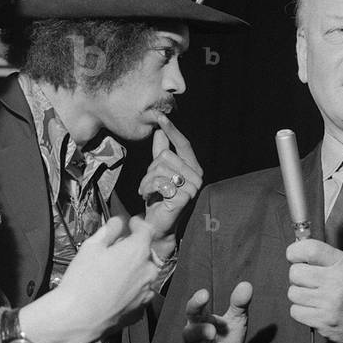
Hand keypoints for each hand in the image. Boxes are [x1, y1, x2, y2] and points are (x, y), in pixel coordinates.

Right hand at [20, 216, 158, 342]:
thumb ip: (109, 230)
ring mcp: (147, 293)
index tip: (131, 224)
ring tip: (113, 275)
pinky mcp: (141, 310)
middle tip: (115, 253)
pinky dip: (131, 290)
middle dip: (133, 251)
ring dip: (134, 271)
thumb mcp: (91, 247)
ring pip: (144, 275)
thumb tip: (118, 222)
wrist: (78, 317)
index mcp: (138, 251)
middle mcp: (148, 271)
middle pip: (145, 254)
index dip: (138, 224)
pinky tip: (114, 292)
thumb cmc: (82, 279)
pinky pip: (139, 295)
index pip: (147, 230)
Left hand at [140, 114, 202, 240]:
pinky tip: (147, 196)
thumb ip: (161, 152)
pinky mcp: (183, 197)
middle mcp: (197, 176)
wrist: (157, 225)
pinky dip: (147, 188)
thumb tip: (159, 131)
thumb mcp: (158, 172)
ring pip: (160, 168)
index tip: (160, 117)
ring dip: (146, 180)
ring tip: (146, 190)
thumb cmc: (159, 199)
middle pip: (166, 156)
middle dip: (150, 169)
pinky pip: (159, 182)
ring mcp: (192, 188)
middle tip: (148, 183)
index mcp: (194, 168)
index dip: (172, 130)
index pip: (183, 144)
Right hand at [184, 282, 252, 342]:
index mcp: (199, 323)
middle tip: (212, 331)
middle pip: (189, 334)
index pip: (193, 312)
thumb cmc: (224, 339)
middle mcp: (193, 341)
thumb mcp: (233, 321)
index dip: (196, 303)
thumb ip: (239, 305)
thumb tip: (246, 285)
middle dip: (199, 332)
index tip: (204, 293)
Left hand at [286, 239, 342, 342]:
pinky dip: (300, 311)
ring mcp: (330, 302)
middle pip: (296, 273)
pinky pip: (295, 311)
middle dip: (297, 277)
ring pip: (293, 293)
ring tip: (313, 297)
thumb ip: (322, 257)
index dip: (295, 251)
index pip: (311, 249)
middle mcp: (337, 281)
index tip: (293, 256)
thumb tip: (296, 248)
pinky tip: (313, 309)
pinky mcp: (323, 320)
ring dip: (299, 295)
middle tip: (307, 281)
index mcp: (342, 264)